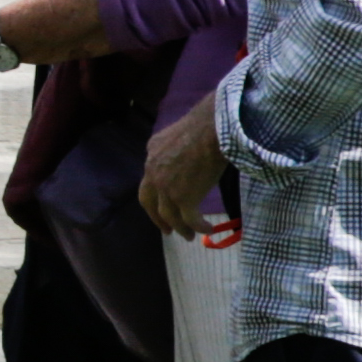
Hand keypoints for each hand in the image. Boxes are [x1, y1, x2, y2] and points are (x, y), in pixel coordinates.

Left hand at [139, 97, 225, 238]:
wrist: (212, 129)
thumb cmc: (203, 125)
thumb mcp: (176, 134)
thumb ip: (173, 148)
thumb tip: (185, 154)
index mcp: (151, 153)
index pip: (149, 179)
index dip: (155, 194)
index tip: (162, 204)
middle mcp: (153, 172)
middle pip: (149, 202)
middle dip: (157, 218)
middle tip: (167, 229)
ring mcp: (167, 187)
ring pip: (169, 215)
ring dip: (180, 228)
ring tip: (188, 236)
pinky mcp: (184, 198)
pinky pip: (189, 220)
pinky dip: (198, 227)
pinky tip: (207, 230)